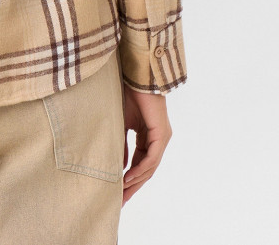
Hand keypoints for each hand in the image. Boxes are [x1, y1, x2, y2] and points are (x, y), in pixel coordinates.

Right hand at [121, 83, 172, 204]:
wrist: (137, 76)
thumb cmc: (128, 94)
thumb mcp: (121, 123)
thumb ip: (121, 143)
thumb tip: (119, 166)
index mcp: (149, 136)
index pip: (140, 163)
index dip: (129, 178)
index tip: (116, 191)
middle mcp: (158, 139)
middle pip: (146, 170)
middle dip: (133, 186)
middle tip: (120, 202)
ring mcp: (162, 138)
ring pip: (150, 167)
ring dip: (135, 181)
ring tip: (122, 192)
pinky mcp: (162, 135)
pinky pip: (151, 158)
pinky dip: (140, 169)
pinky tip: (128, 177)